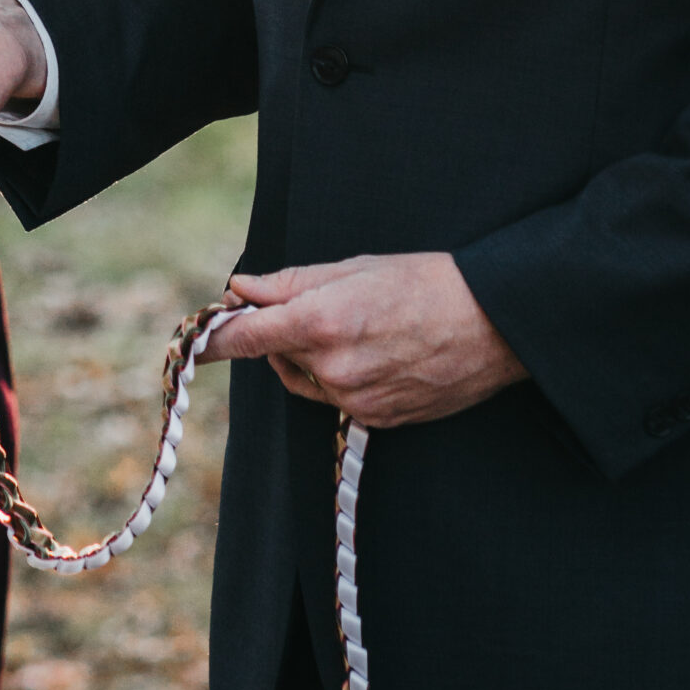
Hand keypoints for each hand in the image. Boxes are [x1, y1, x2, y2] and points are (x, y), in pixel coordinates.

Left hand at [202, 252, 526, 428]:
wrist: (492, 325)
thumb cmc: (424, 282)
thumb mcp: (353, 267)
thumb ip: (289, 283)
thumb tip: (240, 289)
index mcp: (321, 323)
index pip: (246, 337)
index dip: (217, 337)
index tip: (197, 339)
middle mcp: (332, 369)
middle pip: (276, 354)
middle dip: (282, 332)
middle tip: (319, 304)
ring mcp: (355, 401)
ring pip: (304, 378)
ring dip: (311, 356)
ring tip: (358, 325)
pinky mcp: (376, 421)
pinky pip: (336, 398)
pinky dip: (340, 377)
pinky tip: (377, 353)